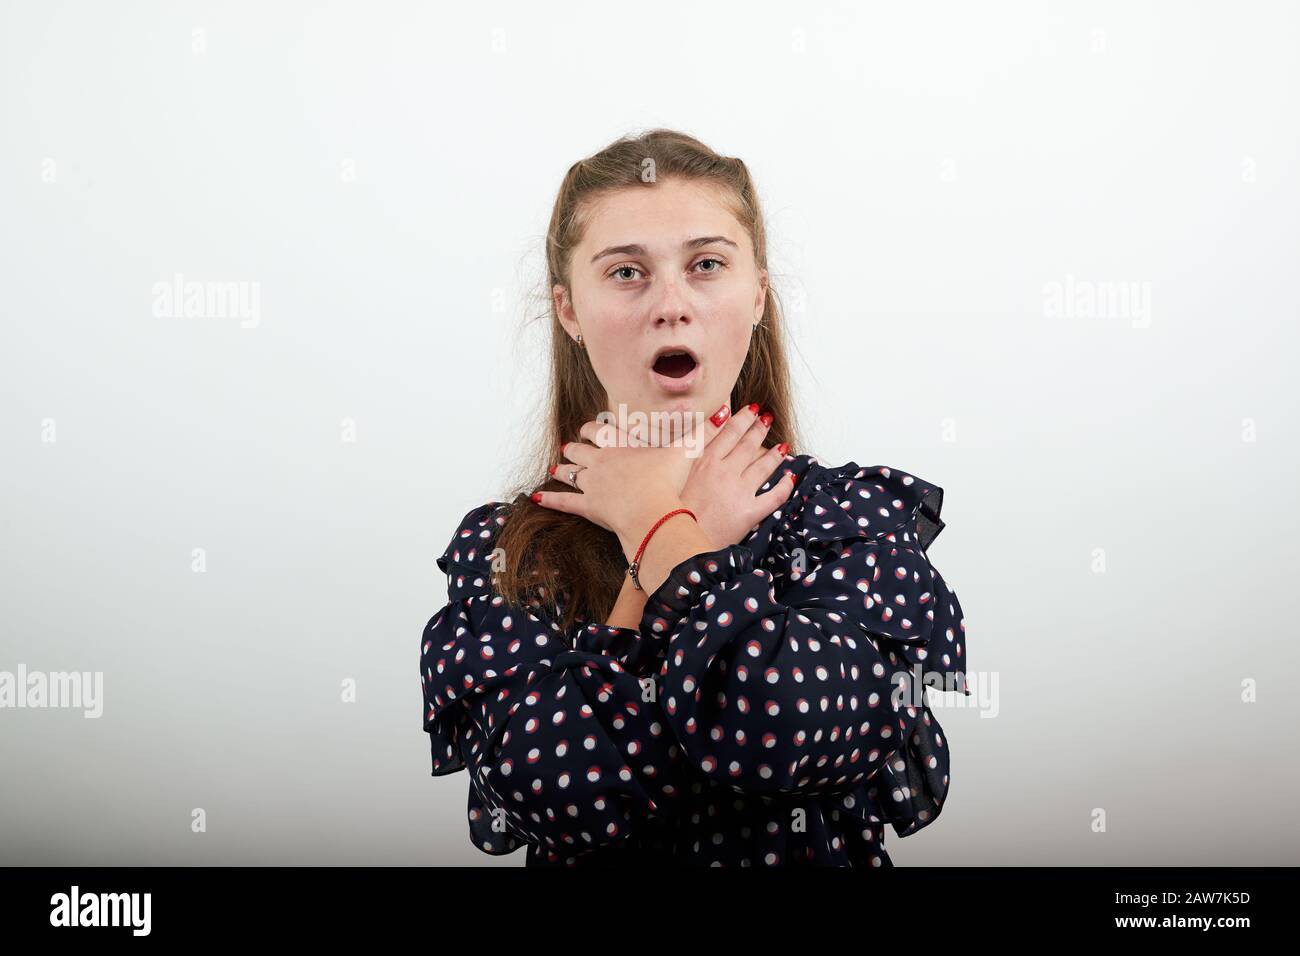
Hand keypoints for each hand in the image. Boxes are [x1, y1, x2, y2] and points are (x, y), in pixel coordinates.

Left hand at [535, 405, 731, 560]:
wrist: (652, 511)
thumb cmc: (668, 481)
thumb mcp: (687, 451)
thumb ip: (703, 431)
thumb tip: (722, 411)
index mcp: (620, 446)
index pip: (600, 431)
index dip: (593, 429)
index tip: (590, 428)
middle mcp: (601, 462)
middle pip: (580, 450)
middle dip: (575, 448)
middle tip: (570, 446)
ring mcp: (591, 484)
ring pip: (570, 474)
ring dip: (563, 470)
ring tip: (556, 468)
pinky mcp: (588, 506)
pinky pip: (565, 502)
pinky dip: (551, 500)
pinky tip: (537, 499)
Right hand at [678, 403, 796, 548]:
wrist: (671, 537)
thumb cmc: (668, 511)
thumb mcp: (669, 475)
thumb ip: (682, 455)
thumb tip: (688, 443)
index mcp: (703, 461)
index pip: (727, 432)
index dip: (741, 419)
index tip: (750, 409)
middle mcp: (723, 472)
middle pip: (747, 445)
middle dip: (759, 429)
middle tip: (767, 418)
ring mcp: (738, 491)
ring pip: (763, 467)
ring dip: (774, 454)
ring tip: (782, 445)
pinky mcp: (748, 513)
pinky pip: (773, 497)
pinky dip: (784, 487)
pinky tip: (790, 478)